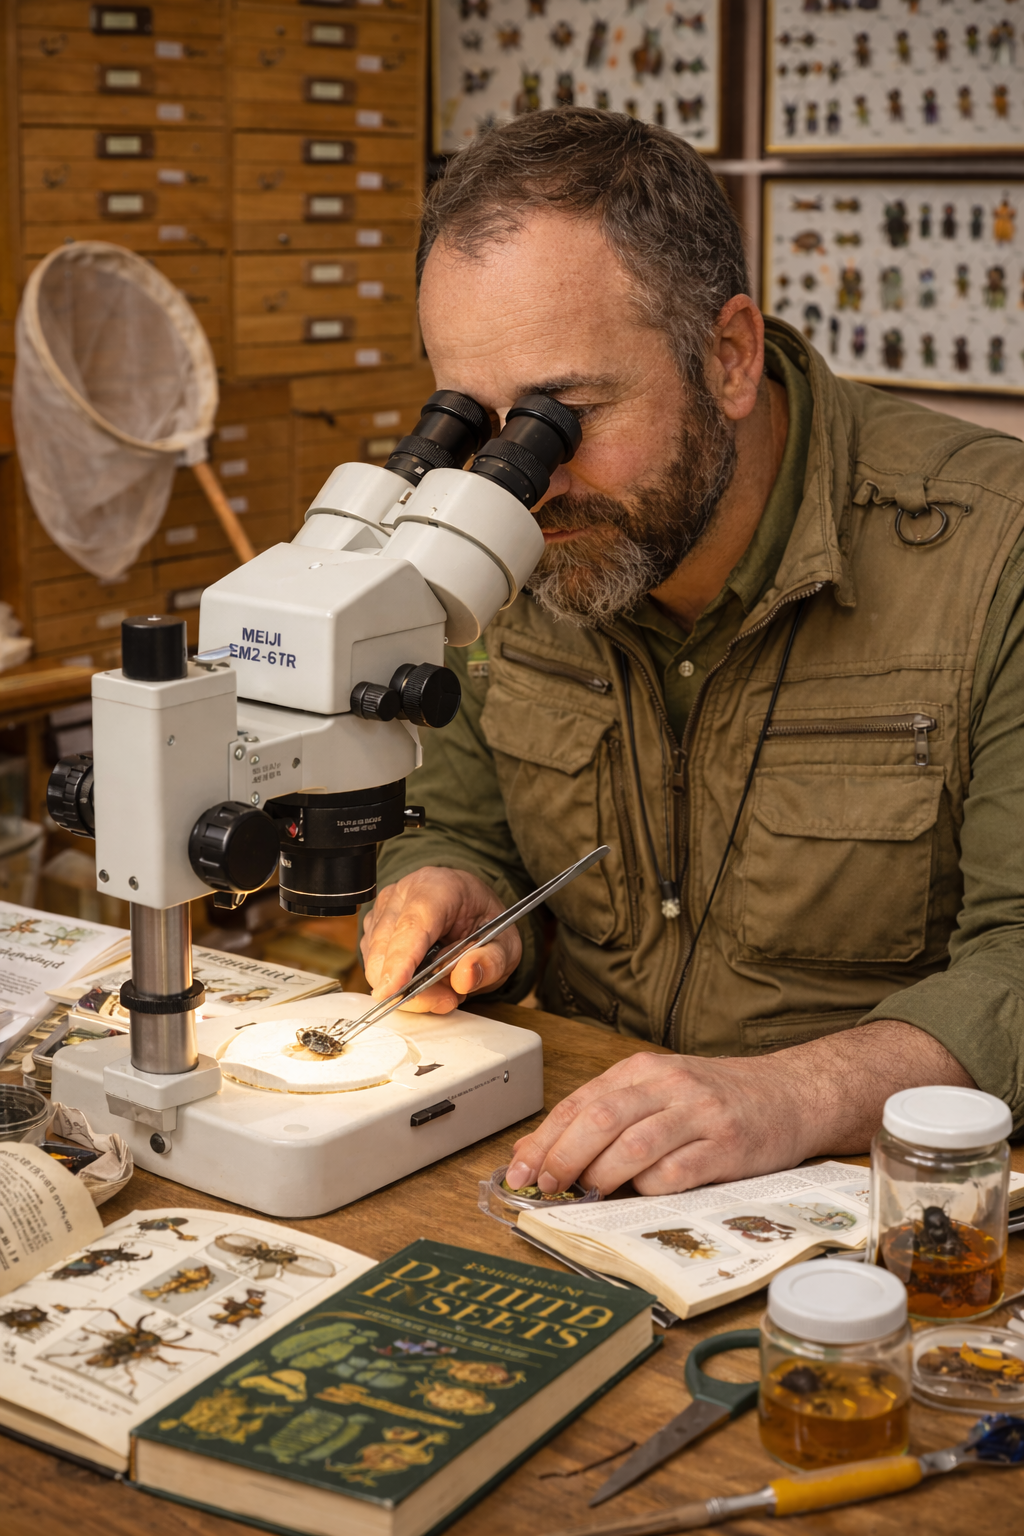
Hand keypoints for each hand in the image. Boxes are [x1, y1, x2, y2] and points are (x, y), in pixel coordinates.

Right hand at [361, 866, 521, 1012]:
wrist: (469, 908)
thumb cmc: (483, 920)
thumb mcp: (506, 944)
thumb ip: (491, 961)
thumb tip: (465, 977)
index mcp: (437, 887)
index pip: (413, 925)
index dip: (402, 959)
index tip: (395, 989)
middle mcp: (402, 895)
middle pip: (388, 951)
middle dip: (413, 988)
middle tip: (448, 998)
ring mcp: (381, 912)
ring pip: (377, 965)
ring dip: (408, 988)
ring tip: (443, 986)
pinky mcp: (371, 932)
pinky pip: (377, 969)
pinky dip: (400, 984)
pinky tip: (424, 977)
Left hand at [504, 1021, 975, 1195]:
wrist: (791, 1092)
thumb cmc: (716, 1098)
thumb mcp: (657, 1093)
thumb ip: (605, 1116)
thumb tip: (539, 1152)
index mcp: (643, 1070)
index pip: (580, 1103)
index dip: (544, 1140)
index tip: (520, 1172)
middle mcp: (668, 1085)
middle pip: (600, 1121)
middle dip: (562, 1159)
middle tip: (544, 1189)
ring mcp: (699, 1114)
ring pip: (633, 1147)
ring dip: (601, 1177)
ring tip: (586, 1196)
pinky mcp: (727, 1146)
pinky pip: (676, 1174)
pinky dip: (650, 1190)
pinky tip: (641, 1196)